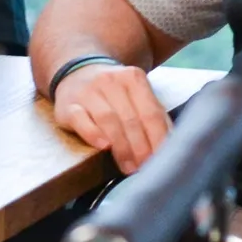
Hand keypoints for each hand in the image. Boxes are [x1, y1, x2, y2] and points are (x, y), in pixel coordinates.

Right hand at [51, 61, 171, 172]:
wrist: (76, 73)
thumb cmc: (113, 93)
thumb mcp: (136, 95)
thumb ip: (154, 116)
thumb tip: (173, 146)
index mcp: (133, 78)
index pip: (151, 113)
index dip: (158, 139)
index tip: (163, 161)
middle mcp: (110, 80)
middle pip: (131, 119)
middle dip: (141, 148)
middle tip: (146, 169)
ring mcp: (88, 91)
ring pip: (108, 120)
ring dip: (122, 147)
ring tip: (129, 167)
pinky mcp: (67, 104)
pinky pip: (80, 119)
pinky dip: (93, 133)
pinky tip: (103, 146)